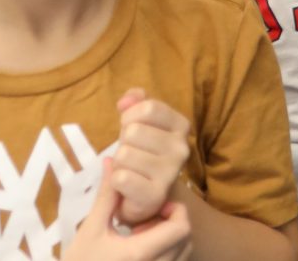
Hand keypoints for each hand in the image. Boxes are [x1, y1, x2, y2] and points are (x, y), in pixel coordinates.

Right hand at [65, 176, 191, 260]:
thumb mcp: (91, 229)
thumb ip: (107, 196)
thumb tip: (111, 161)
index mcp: (140, 253)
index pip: (180, 228)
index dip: (176, 211)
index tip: (157, 205)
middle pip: (185, 241)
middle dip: (172, 224)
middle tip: (148, 220)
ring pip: (183, 255)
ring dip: (171, 241)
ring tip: (144, 237)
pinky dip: (167, 256)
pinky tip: (142, 252)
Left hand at [102, 90, 190, 229]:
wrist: (145, 196)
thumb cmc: (142, 152)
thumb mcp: (139, 122)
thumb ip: (134, 103)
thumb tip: (125, 101)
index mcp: (181, 126)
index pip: (148, 108)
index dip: (129, 116)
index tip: (130, 127)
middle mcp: (182, 148)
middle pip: (133, 132)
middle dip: (123, 143)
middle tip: (131, 154)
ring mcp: (170, 173)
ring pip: (124, 155)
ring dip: (118, 163)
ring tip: (129, 169)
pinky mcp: (155, 195)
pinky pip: (121, 178)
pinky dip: (115, 180)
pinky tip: (126, 185)